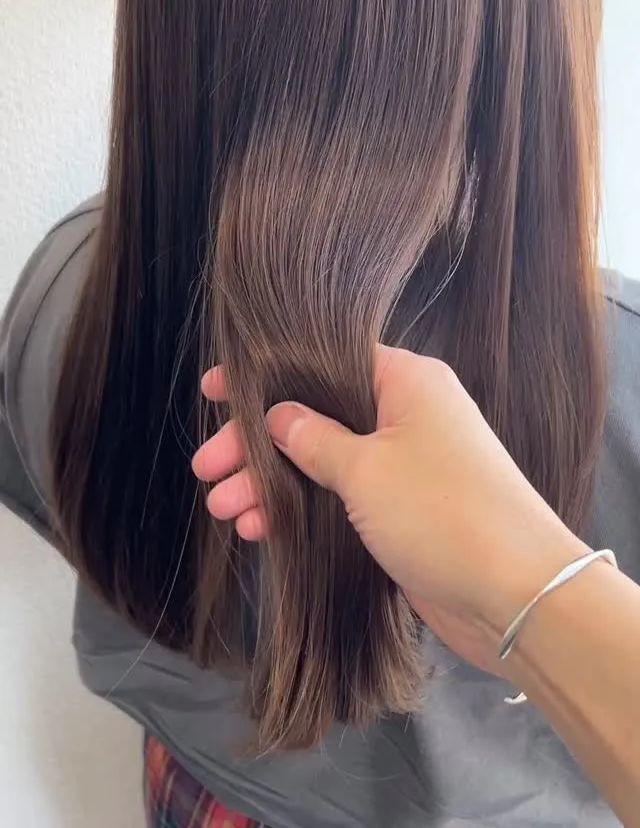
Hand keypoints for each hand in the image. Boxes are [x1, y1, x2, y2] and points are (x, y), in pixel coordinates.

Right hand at [193, 346, 583, 675]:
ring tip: (222, 509)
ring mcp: (406, 464)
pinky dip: (302, 508)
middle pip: (316, 413)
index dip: (266, 375)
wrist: (518, 594)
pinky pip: (340, 497)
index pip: (323, 359)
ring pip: (323, 460)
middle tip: (207, 468)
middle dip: (258, 442)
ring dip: (273, 482)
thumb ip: (313, 439)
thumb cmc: (441, 512)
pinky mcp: (403, 511)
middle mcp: (406, 413)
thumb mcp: (365, 469)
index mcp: (406, 380)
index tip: (215, 390)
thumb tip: (279, 415)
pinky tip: (259, 529)